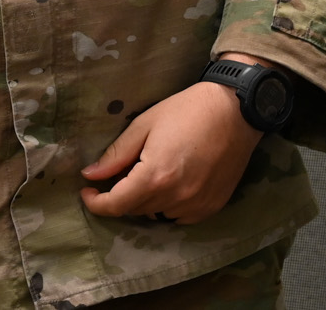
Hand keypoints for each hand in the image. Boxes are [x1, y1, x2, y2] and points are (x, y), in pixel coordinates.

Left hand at [79, 66, 265, 223]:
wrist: (237, 109)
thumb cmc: (188, 110)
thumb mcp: (146, 124)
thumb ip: (117, 154)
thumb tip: (90, 175)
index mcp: (156, 176)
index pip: (116, 205)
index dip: (96, 203)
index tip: (88, 192)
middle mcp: (176, 197)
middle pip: (135, 209)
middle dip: (121, 195)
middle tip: (122, 173)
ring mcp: (196, 205)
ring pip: (157, 214)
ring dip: (146, 201)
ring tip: (150, 174)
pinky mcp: (212, 206)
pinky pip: (180, 215)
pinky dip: (169, 204)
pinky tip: (173, 182)